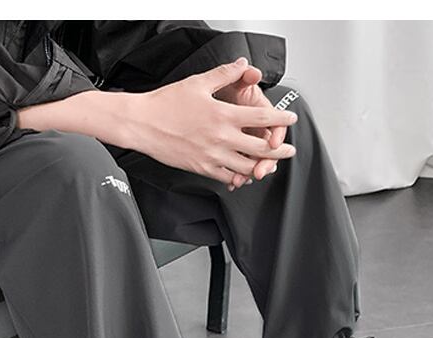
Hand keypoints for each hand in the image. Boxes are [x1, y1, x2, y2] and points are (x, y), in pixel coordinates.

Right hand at [128, 58, 296, 185]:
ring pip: (247, 166)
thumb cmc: (166, 104)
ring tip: (270, 165)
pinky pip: (228, 177)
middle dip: (280, 150)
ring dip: (263, 166)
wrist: (143, 124)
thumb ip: (225, 74)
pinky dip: (240, 177)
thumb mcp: (198, 83)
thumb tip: (243, 66)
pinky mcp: (202, 168)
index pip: (262, 118)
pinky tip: (244, 174)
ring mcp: (212, 156)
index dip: (281, 119)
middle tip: (289, 150)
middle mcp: (221, 138)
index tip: (290, 119)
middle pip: (261, 148)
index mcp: (223, 115)